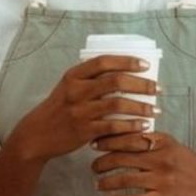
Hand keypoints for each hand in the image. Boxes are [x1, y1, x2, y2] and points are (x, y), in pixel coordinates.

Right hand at [5, 55, 156, 163]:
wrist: (37, 134)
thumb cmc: (58, 109)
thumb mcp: (68, 87)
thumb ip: (89, 79)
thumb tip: (124, 73)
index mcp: (73, 75)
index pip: (104, 62)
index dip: (127, 61)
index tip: (146, 65)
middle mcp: (76, 90)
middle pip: (115, 81)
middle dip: (141, 84)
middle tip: (157, 89)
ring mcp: (80, 111)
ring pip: (117, 104)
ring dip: (141, 106)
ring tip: (155, 110)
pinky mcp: (83, 130)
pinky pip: (113, 126)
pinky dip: (131, 125)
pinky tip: (143, 126)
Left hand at [91, 131, 195, 195]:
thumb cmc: (187, 164)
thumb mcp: (172, 145)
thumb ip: (149, 139)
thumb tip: (120, 133)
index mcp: (162, 142)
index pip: (128, 138)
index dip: (107, 141)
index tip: (94, 144)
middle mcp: (160, 159)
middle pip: (121, 158)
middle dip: (102, 162)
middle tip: (93, 166)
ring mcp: (161, 180)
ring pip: (124, 180)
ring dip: (106, 182)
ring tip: (97, 183)